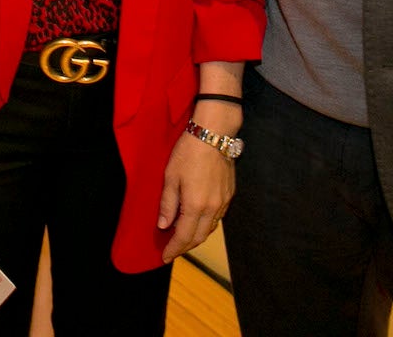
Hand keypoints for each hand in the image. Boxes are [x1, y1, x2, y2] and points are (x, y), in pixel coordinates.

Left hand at [157, 130, 233, 260]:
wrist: (213, 135)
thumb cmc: (188, 153)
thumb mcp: (170, 177)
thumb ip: (168, 204)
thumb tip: (163, 226)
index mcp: (196, 205)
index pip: (184, 236)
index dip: (174, 249)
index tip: (165, 257)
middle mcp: (213, 208)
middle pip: (199, 237)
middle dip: (185, 247)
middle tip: (172, 251)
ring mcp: (223, 202)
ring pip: (210, 228)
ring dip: (196, 237)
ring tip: (182, 238)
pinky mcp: (229, 194)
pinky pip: (217, 217)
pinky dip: (205, 224)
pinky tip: (196, 221)